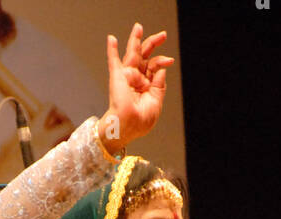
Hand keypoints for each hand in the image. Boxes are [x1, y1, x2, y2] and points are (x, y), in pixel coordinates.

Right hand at [99, 23, 173, 151]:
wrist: (126, 128)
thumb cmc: (139, 122)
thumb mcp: (155, 104)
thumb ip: (159, 87)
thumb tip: (161, 70)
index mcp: (146, 86)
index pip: (154, 67)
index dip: (162, 61)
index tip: (169, 60)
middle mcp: (136, 80)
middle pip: (145, 57)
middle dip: (153, 44)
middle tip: (162, 35)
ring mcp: (127, 77)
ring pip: (132, 55)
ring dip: (135, 40)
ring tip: (139, 27)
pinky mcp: (117, 77)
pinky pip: (114, 62)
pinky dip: (112, 51)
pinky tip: (111, 39)